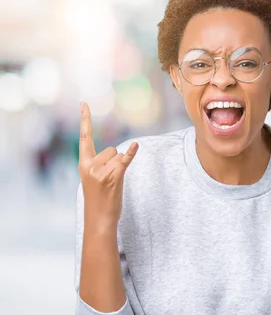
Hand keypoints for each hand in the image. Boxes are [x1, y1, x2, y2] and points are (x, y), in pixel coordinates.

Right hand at [78, 102, 138, 230]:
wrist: (99, 219)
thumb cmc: (99, 199)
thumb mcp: (93, 178)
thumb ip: (100, 163)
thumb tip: (118, 152)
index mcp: (83, 164)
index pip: (84, 137)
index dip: (85, 119)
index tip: (84, 103)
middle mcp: (90, 165)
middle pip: (111, 149)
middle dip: (115, 161)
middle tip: (109, 180)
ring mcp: (101, 171)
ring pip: (119, 155)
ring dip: (120, 167)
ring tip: (113, 184)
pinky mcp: (114, 176)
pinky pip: (125, 160)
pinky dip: (131, 153)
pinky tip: (136, 146)